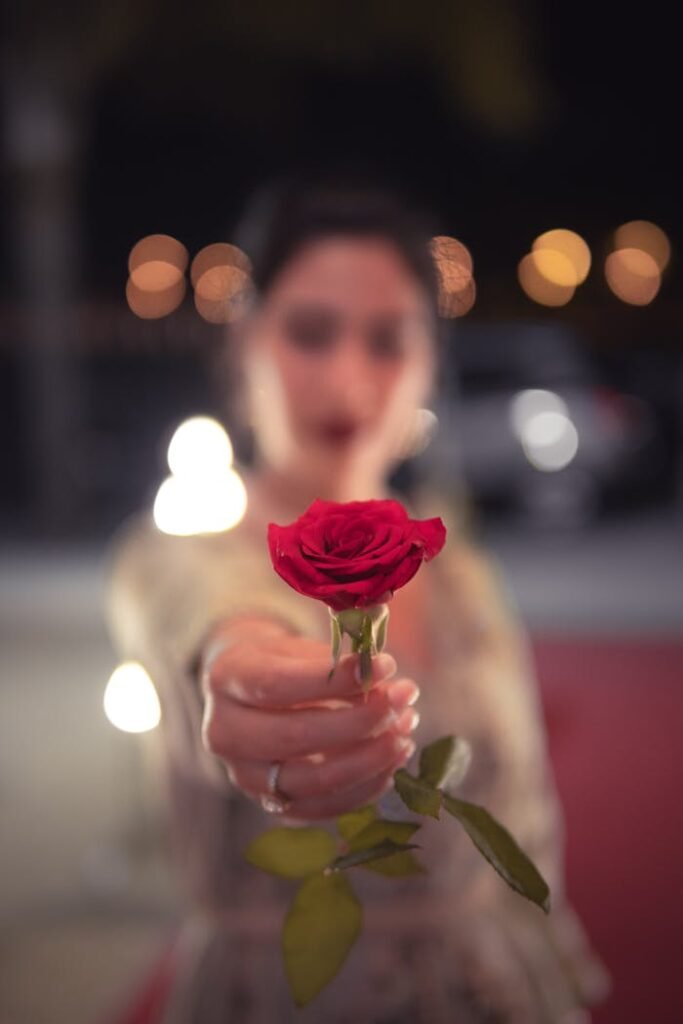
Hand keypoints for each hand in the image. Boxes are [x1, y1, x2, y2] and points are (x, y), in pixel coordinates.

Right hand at [199, 616, 419, 820]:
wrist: (251, 692)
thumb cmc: (283, 662)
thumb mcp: (302, 648)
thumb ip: (338, 665)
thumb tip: (386, 685)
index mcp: (227, 679)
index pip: (278, 685)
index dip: (336, 679)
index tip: (387, 665)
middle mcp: (225, 733)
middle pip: (293, 737)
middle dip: (359, 722)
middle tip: (402, 701)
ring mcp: (245, 776)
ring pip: (309, 781)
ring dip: (369, 760)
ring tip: (405, 731)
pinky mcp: (271, 803)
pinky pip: (322, 808)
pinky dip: (364, 787)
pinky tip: (393, 761)